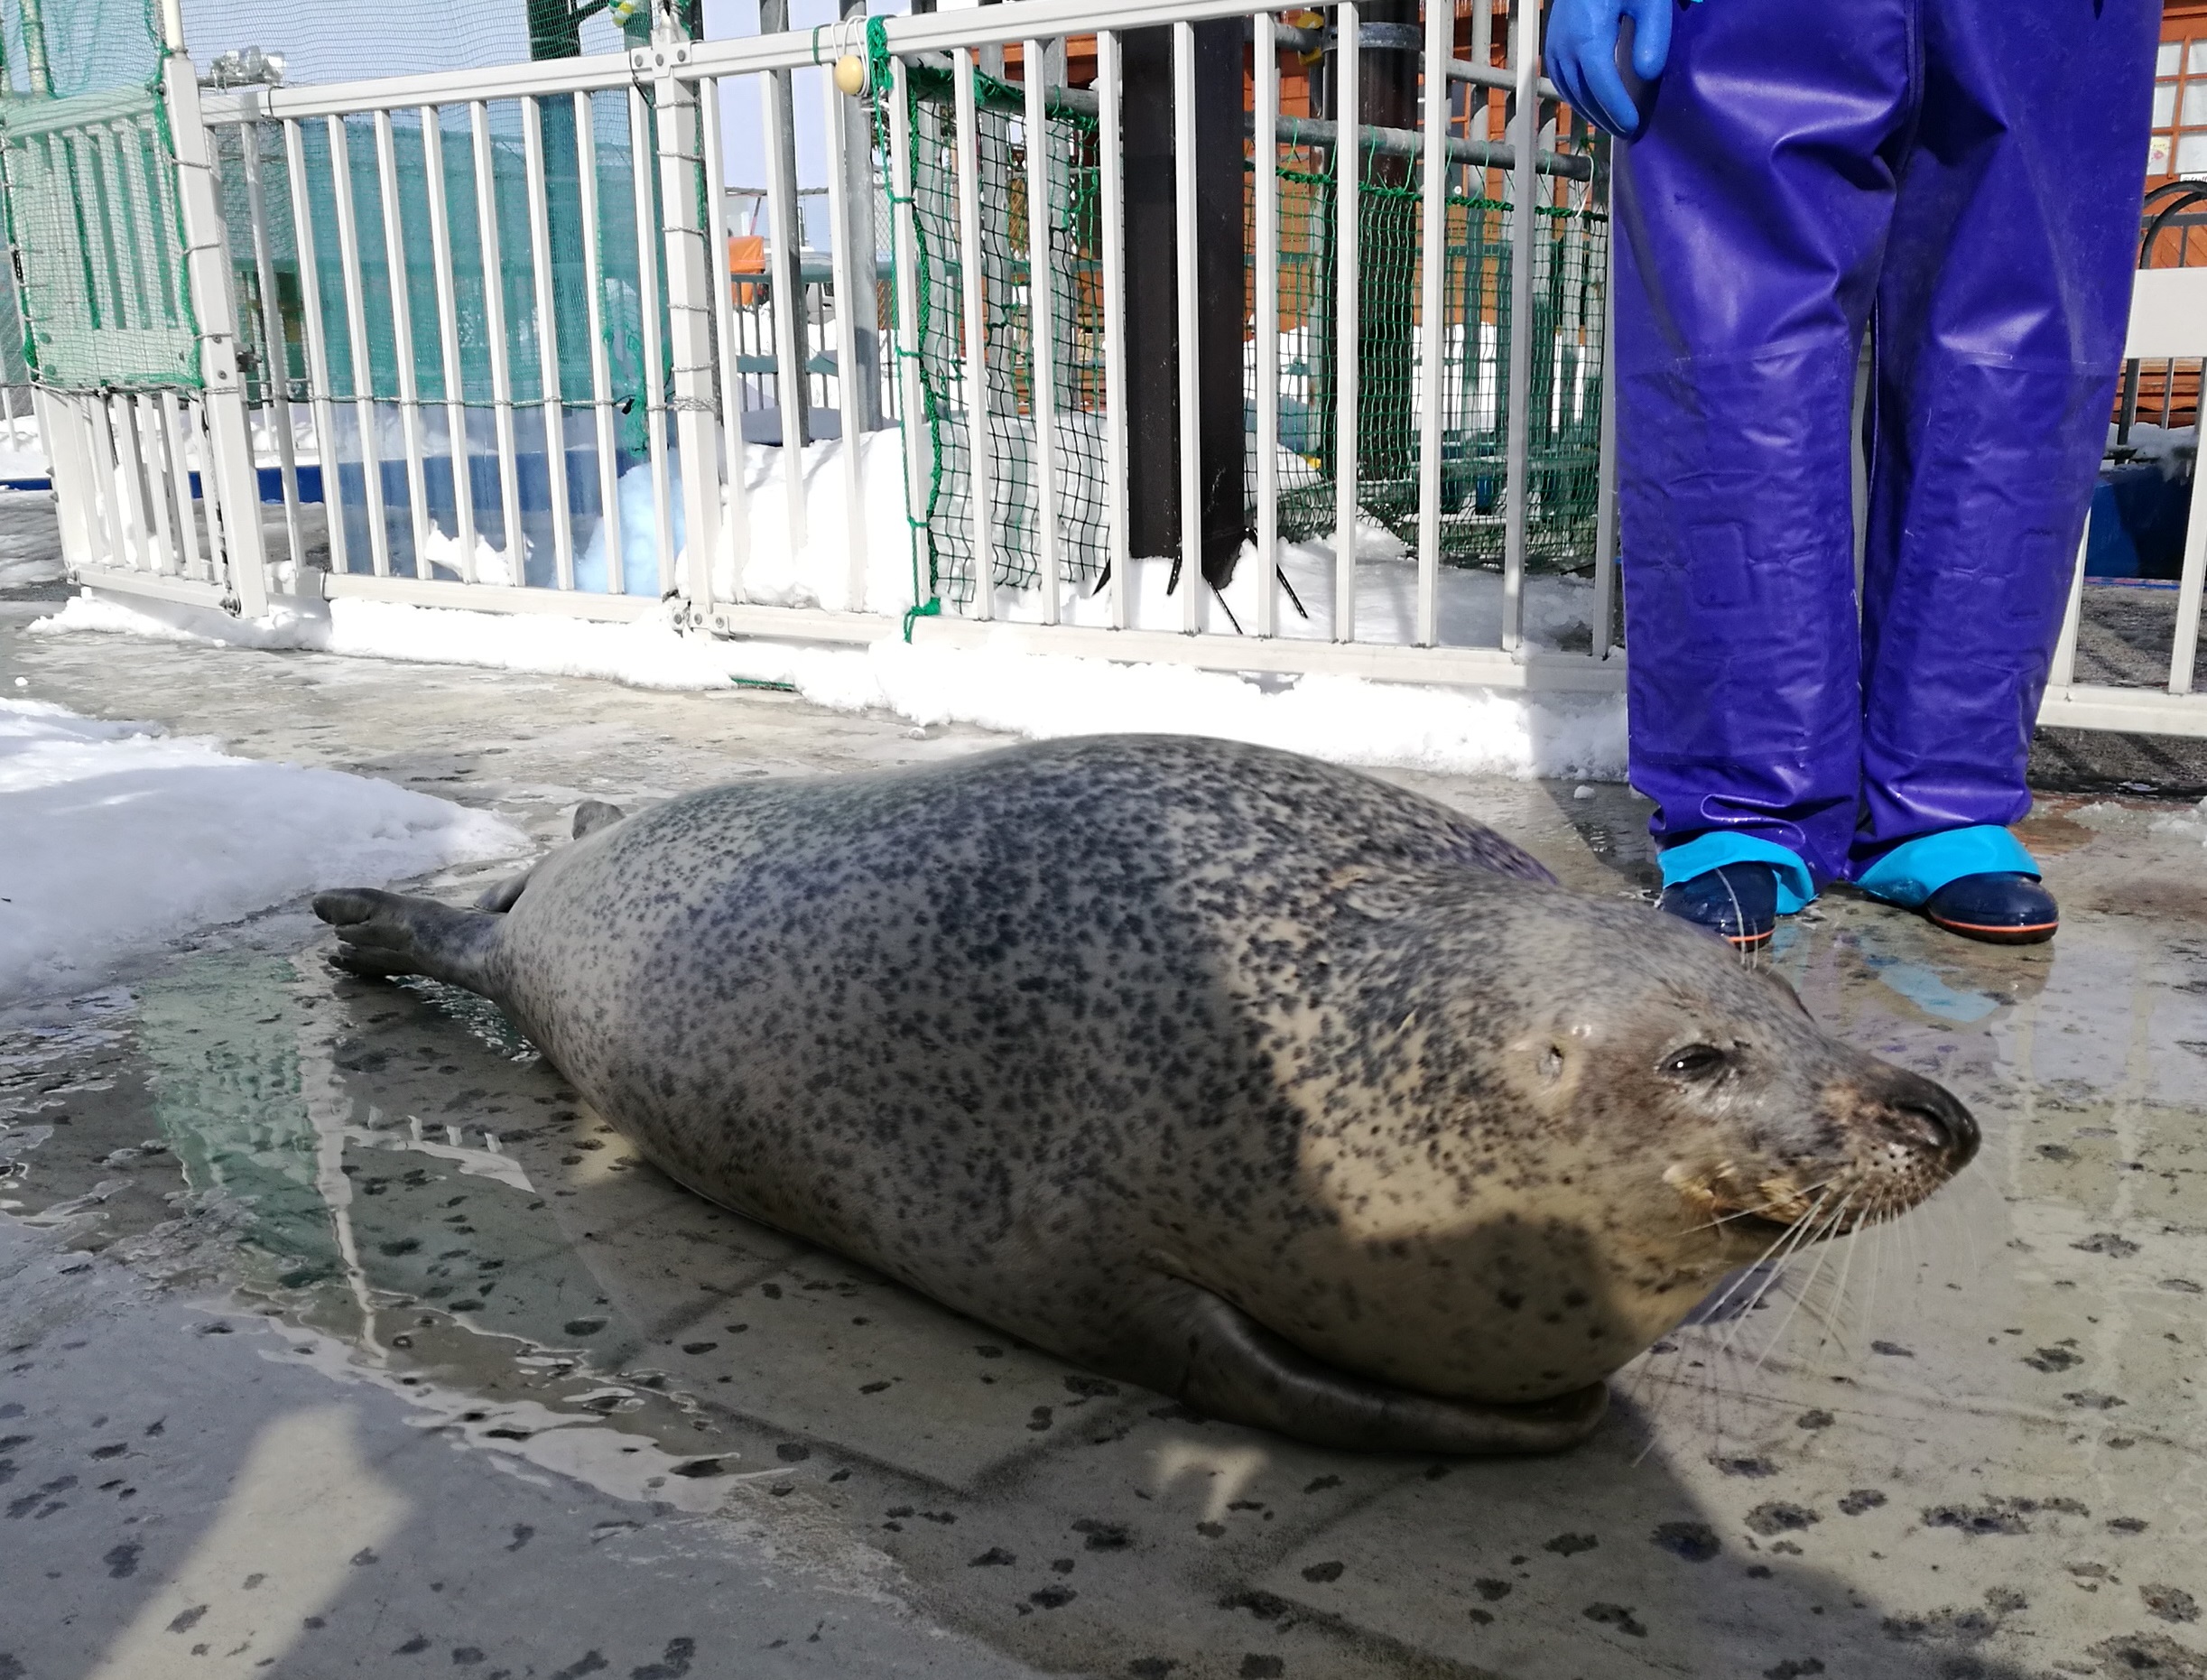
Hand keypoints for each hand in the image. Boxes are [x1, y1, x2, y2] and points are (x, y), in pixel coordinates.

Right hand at [1544, 0, 1677, 138]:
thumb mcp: (1649, 0)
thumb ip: (1651, 35)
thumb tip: (1645, 74)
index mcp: (1587, 36)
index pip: (1601, 85)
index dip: (1617, 110)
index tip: (1634, 127)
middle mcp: (1565, 45)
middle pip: (1583, 94)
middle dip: (1605, 117)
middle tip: (1628, 133)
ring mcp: (1554, 44)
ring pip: (1568, 90)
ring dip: (1590, 111)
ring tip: (1612, 123)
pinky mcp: (1553, 41)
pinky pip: (1561, 79)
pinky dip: (1577, 96)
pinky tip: (1592, 102)